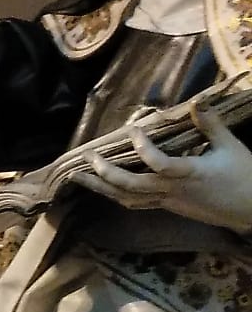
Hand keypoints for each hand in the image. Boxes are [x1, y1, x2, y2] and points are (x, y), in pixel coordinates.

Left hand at [81, 105, 251, 231]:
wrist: (250, 210)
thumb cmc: (244, 175)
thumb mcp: (231, 146)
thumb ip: (211, 124)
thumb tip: (197, 101)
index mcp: (190, 173)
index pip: (159, 163)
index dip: (143, 147)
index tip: (133, 129)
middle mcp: (172, 190)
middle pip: (131, 186)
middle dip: (106, 172)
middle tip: (87, 156)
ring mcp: (166, 202)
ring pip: (127, 198)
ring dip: (101, 187)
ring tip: (78, 176)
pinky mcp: (165, 207)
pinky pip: (134, 203)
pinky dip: (115, 194)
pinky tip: (101, 187)